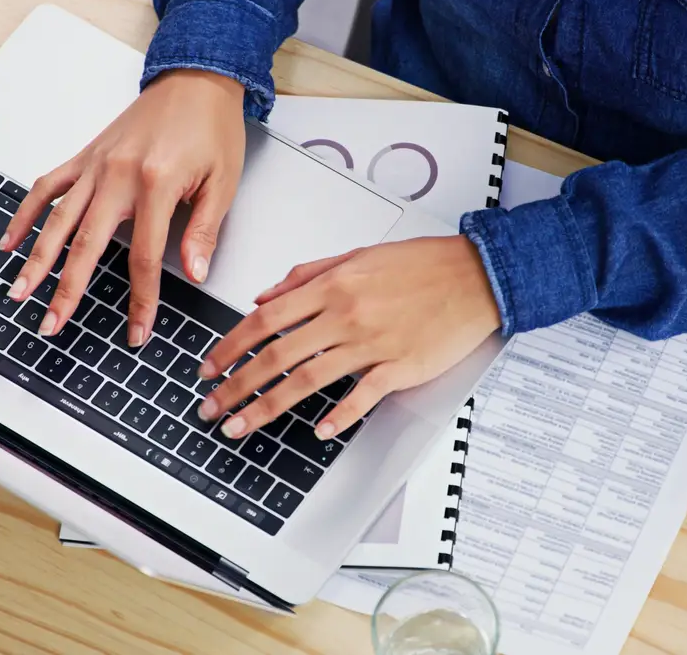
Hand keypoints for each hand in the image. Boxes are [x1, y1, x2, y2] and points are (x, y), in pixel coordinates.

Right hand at [0, 69, 245, 345]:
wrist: (196, 79)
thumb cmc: (212, 126)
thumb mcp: (223, 182)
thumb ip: (203, 231)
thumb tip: (194, 273)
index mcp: (156, 184)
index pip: (144, 257)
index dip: (140, 300)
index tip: (136, 332)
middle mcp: (117, 174)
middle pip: (85, 244)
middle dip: (66, 290)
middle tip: (52, 324)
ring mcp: (96, 165)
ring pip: (57, 219)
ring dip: (35, 259)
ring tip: (19, 291)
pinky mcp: (86, 156)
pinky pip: (47, 186)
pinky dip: (25, 213)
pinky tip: (9, 240)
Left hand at [196, 237, 500, 439]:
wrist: (476, 275)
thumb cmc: (421, 265)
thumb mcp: (356, 256)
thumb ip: (306, 276)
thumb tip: (265, 297)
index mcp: (331, 287)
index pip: (265, 321)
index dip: (230, 348)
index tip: (210, 367)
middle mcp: (345, 315)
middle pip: (277, 356)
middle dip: (236, 386)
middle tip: (211, 407)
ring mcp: (372, 344)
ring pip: (307, 380)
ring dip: (267, 407)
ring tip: (241, 426)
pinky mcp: (400, 367)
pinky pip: (362, 395)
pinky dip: (339, 415)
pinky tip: (319, 430)